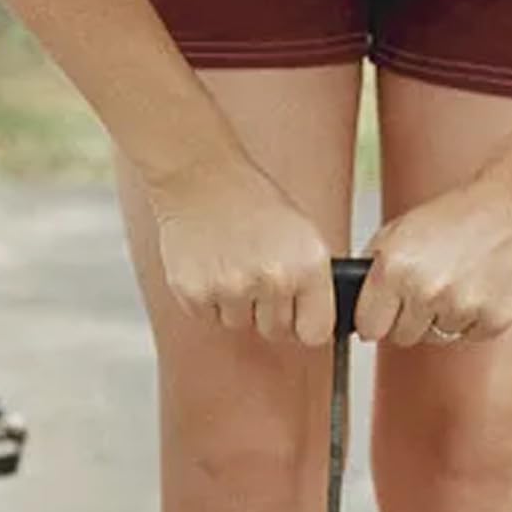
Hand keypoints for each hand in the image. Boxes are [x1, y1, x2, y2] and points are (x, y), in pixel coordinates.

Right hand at [148, 157, 335, 346]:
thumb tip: (314, 327)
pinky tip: (211, 267)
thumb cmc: (252, 203)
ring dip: (235, 305)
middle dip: (267, 312)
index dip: (304, 325)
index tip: (297, 317)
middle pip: (275, 332)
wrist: (202, 178)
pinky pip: (208, 318)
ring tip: (232, 265)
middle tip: (256, 276)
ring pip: (239, 325)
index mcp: (308, 264)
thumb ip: (310, 283)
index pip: (315, 333)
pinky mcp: (196, 294)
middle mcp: (273, 279)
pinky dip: (207, 300)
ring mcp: (232, 289)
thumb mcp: (301, 236)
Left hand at [355, 170, 511, 346]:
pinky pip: (468, 337)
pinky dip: (472, 319)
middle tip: (428, 286)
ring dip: (441, 318)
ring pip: (435, 338)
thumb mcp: (396, 233)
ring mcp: (462, 308)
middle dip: (408, 318)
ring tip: (456, 281)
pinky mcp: (493, 320)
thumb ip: (371, 273)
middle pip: (400, 337)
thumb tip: (352, 309)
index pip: (368, 328)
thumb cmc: (456, 216)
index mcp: (394, 269)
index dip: (376, 317)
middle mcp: (426, 291)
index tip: (385, 309)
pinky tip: (478, 287)